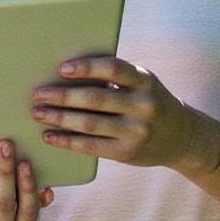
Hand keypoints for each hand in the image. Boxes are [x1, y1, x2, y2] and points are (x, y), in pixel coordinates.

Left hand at [32, 56, 197, 169]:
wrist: (181, 137)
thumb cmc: (149, 100)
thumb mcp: (142, 83)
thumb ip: (115, 77)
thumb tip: (66, 72)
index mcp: (144, 80)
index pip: (113, 69)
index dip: (87, 67)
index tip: (62, 68)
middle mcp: (142, 106)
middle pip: (95, 99)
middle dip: (63, 96)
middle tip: (38, 94)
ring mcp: (135, 131)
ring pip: (90, 124)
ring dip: (59, 119)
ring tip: (38, 113)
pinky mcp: (127, 153)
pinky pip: (91, 146)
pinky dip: (67, 141)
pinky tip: (50, 136)